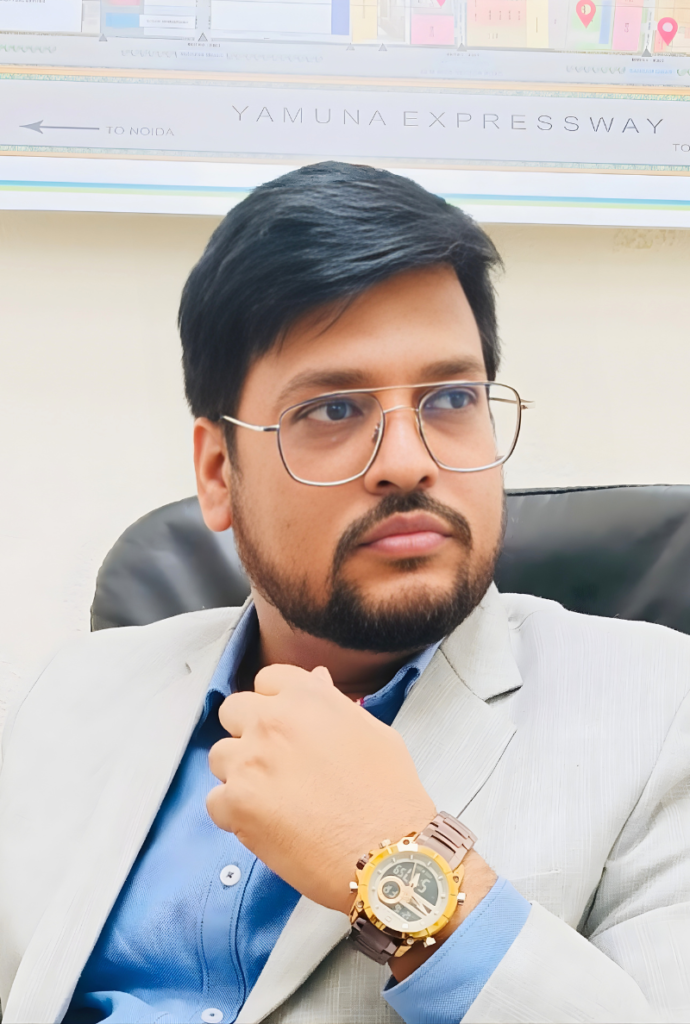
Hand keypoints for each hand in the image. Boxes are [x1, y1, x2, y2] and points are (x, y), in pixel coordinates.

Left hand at [207, 663, 435, 913]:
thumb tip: (315, 680)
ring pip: (219, 755)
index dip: (274, 702)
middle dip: (248, 732)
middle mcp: (273, 721)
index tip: (284, 724)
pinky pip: (216, 801)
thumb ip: (333, 703)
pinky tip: (266, 824)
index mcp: (307, 697)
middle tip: (274, 762)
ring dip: (238, 772)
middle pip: (233, 710)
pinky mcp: (237, 803)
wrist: (388, 853)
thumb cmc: (389, 796)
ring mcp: (250, 761)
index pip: (267, 679)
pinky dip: (234, 814)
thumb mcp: (372, 731)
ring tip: (272, 797)